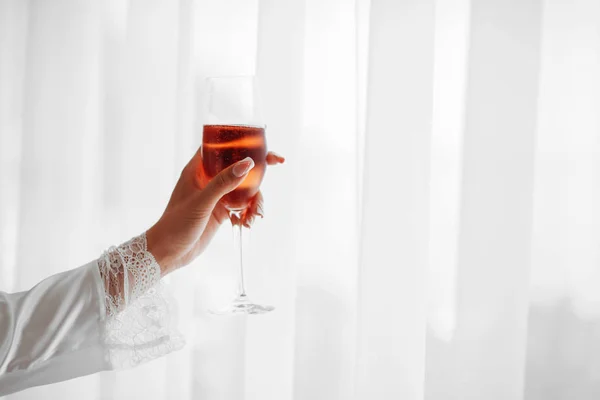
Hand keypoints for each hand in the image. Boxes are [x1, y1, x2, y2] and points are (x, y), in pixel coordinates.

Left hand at [146, 149, 284, 274]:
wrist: (168, 253)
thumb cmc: (176, 224)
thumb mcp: (202, 202)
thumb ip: (224, 183)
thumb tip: (247, 163)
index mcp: (198, 169)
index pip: (222, 147)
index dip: (242, 141)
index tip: (262, 142)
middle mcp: (208, 179)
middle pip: (239, 165)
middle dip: (259, 168)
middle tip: (279, 163)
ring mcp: (216, 195)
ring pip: (245, 187)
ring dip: (255, 198)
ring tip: (255, 215)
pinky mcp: (221, 211)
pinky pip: (242, 205)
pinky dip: (249, 212)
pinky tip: (246, 223)